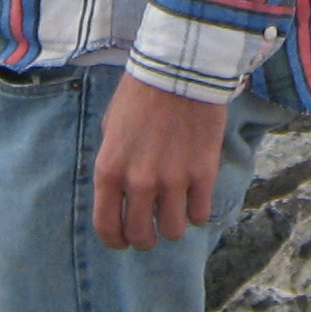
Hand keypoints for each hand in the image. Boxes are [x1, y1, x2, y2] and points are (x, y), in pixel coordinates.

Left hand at [92, 75, 228, 251]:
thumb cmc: (141, 94)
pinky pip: (200, 214)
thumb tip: (120, 191)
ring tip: (176, 213)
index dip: (116, 241)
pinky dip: (198, 213)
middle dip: (146, 239)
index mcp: (110, 170)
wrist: (179, 69)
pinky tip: (196, 200)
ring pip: (174, 231)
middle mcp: (139, 182)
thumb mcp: (111, 129)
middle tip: (152, 230)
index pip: (107, 227)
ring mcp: (173, 180)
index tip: (124, 242)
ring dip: (174, 227)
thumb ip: (114, 164)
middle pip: (142, 236)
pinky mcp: (202, 173)